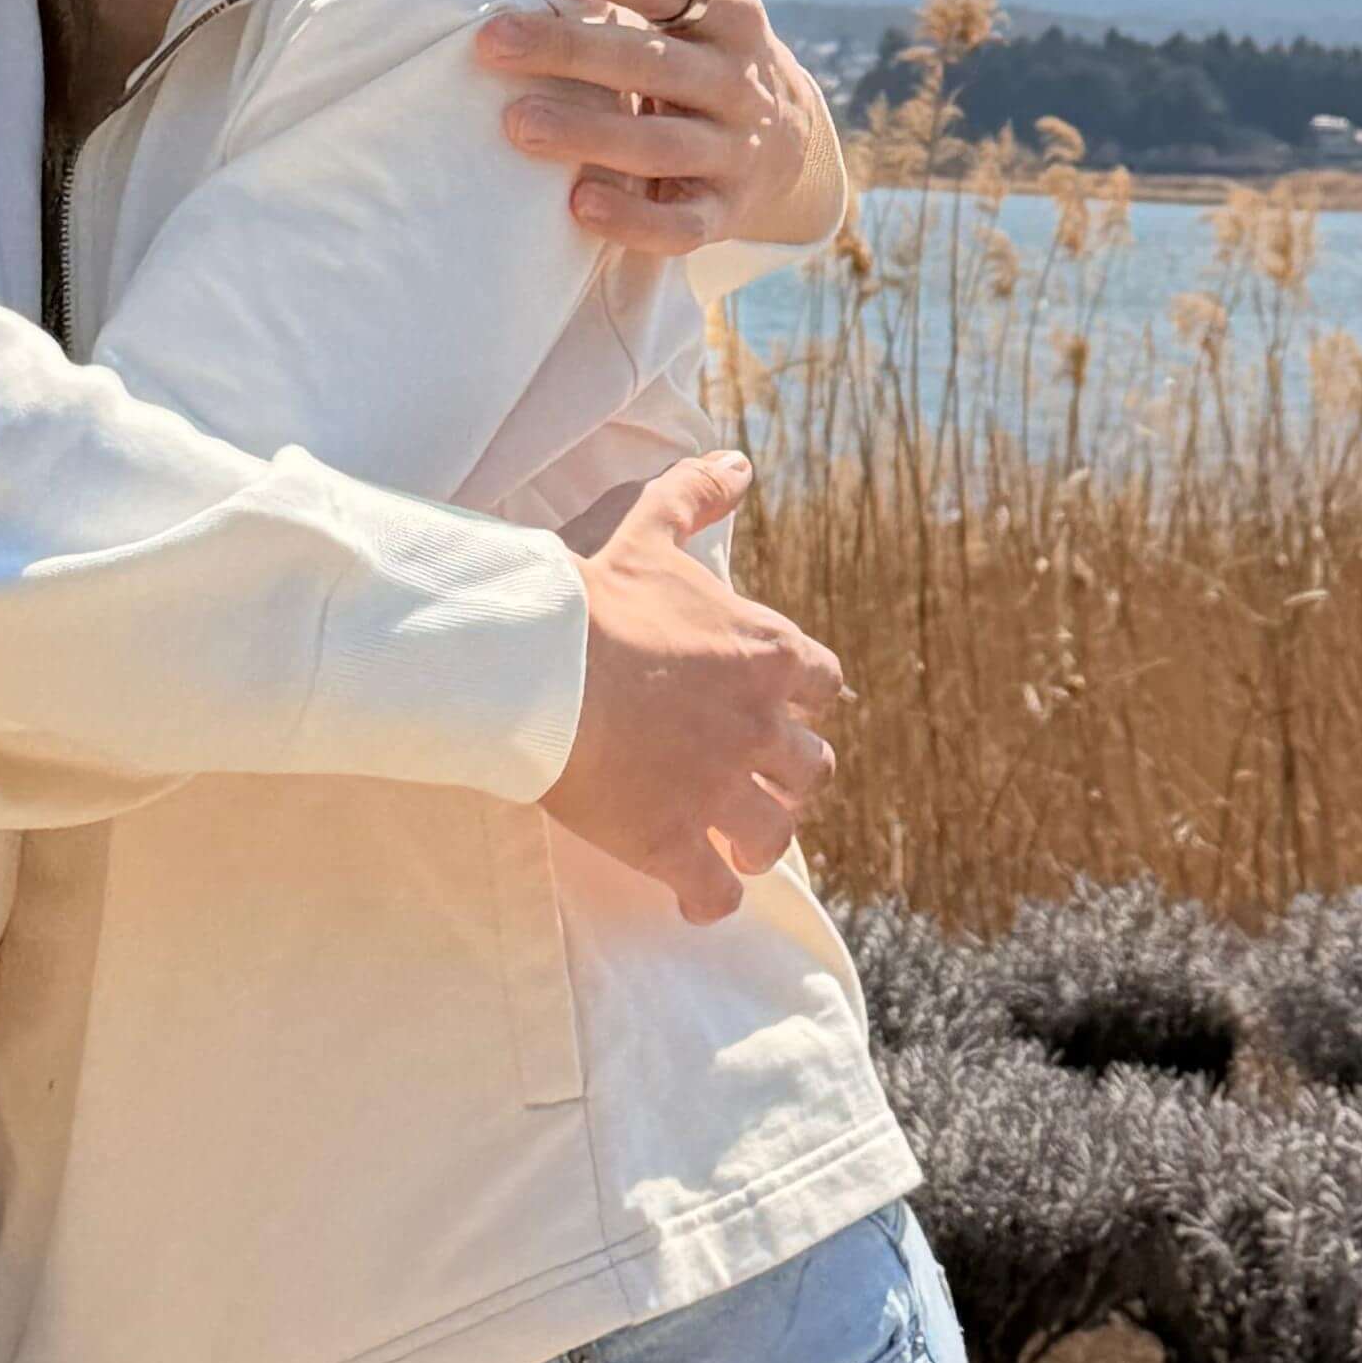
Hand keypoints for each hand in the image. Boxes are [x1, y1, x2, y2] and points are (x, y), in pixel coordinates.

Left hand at [482, 0, 846, 260]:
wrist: (787, 137)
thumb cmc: (710, 31)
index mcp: (725, 5)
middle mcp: (733, 75)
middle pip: (648, 62)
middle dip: (568, 49)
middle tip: (485, 40)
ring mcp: (732, 147)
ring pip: (662, 145)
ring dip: (589, 135)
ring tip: (514, 123)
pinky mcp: (723, 209)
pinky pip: (682, 221)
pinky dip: (635, 217)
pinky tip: (579, 205)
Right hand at [545, 451, 843, 925]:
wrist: (535, 660)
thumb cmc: (591, 591)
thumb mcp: (648, 524)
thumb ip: (697, 492)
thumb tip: (737, 461)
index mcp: (767, 652)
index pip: (826, 685)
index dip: (806, 700)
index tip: (784, 707)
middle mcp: (759, 725)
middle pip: (811, 769)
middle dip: (789, 778)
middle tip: (758, 783)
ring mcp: (719, 790)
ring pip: (773, 834)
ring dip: (760, 842)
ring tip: (737, 849)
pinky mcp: (672, 841)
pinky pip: (714, 891)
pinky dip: (711, 900)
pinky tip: (696, 900)